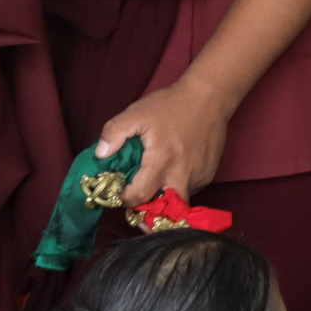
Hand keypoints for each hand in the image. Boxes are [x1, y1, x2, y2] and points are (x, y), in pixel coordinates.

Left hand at [95, 78, 232, 205]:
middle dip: (148, 212)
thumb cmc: (170, 105)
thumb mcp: (136, 113)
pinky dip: (176, 187)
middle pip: (164, 211)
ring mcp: (198, 178)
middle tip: (135, 202)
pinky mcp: (208, 176)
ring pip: (177, 201)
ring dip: (162, 199)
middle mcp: (182, 175)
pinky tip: (169, 172)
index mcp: (161, 161)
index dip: (125, 199)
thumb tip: (101, 155)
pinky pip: (189, 191)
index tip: (118, 193)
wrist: (209, 99)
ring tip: (150, 184)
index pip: (140, 196)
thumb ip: (114, 133)